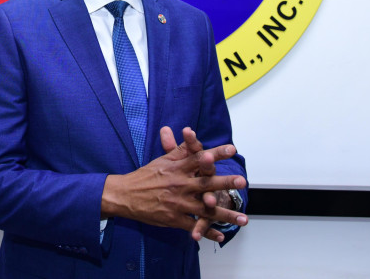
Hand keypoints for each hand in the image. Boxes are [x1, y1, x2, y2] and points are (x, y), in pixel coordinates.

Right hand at [101, 127, 246, 241]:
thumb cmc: (145, 176)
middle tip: (242, 181)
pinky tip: (221, 235)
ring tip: (243, 219)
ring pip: (205, 209)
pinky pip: (194, 226)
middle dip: (225, 183)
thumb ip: (179, 150)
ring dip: (225, 215)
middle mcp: (179, 185)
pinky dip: (207, 232)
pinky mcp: (173, 218)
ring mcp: (177, 203)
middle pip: (206, 183)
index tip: (232, 149)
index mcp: (177, 168)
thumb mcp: (162, 160)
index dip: (216, 153)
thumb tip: (190, 134)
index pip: (199, 158)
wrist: (126, 195)